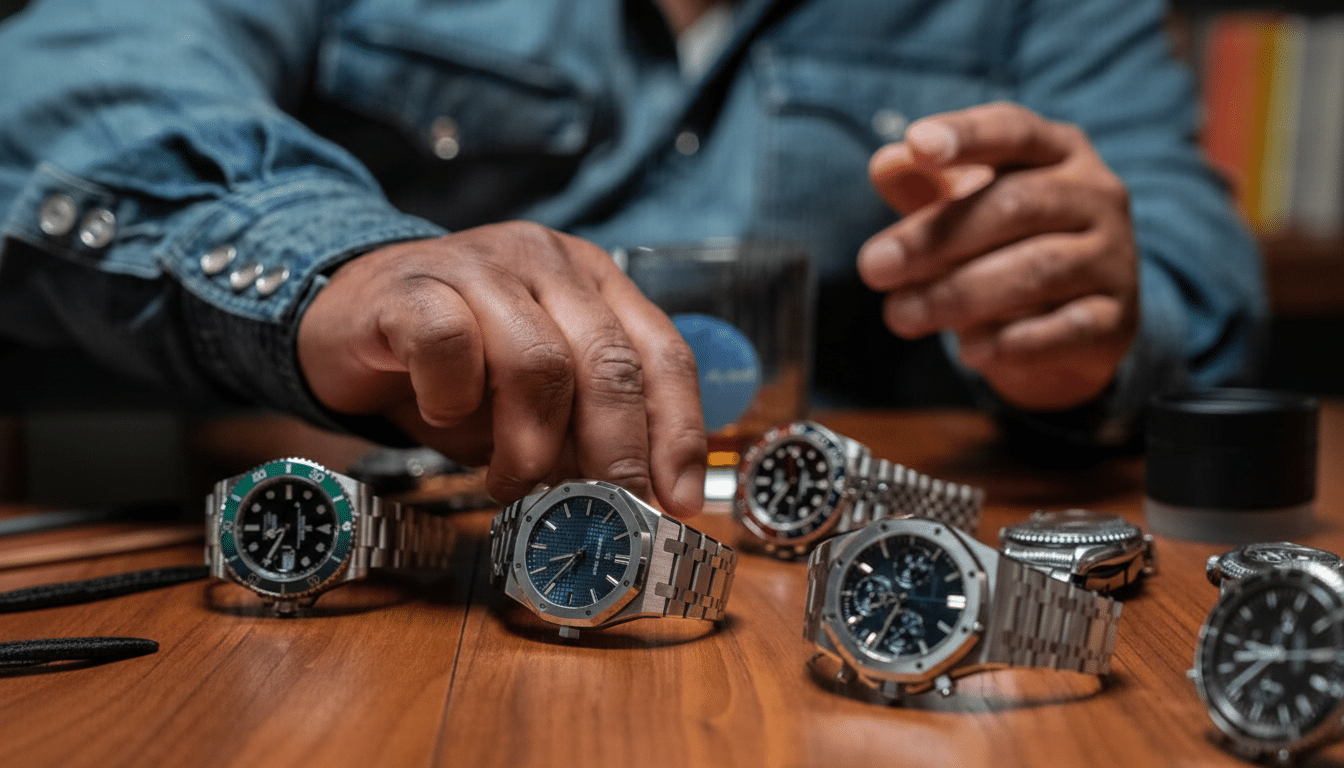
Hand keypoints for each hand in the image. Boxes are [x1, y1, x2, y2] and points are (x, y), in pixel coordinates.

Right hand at [297, 221, 706, 516]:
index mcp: (594, 283)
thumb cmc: (453, 366)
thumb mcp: (530, 400)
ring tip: (510, 482)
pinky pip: (452, 348)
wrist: (345, 315)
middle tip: (603, 511)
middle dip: (615, 451)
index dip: (678, 433)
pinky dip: (453, 399)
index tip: (677, 502)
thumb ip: (580, 430)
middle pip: (608, 361)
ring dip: (530, 443)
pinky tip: (442, 414)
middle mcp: (547, 264)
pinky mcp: (415, 285)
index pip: (662, 354)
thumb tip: (630, 500)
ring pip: (538, 361)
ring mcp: (481, 266)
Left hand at [857, 101, 1138, 410]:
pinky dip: (1014, 341)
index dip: (967, 135)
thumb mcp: (964, 210)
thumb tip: (885, 163)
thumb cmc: (1005, 248)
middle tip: (874, 267)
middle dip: (935, 238)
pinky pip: (1066, 328)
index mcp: (1058, 151)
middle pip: (1015, 204)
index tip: (918, 144)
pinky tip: (970, 351)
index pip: (1013, 131)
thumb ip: (926, 188)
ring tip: (900, 315)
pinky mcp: (1115, 319)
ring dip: (958, 294)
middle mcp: (1095, 195)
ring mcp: (1113, 257)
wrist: (1071, 327)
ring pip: (1036, 269)